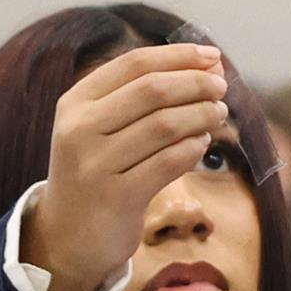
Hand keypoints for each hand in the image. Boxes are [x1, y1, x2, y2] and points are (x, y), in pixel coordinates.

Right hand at [23, 44, 227, 290]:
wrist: (68, 234)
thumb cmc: (98, 171)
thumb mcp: (100, 128)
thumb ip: (139, 98)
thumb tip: (206, 66)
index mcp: (75, 102)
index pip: (133, 64)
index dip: (178, 56)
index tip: (213, 56)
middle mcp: (79, 129)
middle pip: (152, 90)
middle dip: (195, 84)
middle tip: (222, 86)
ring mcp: (94, 164)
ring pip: (164, 126)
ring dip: (201, 115)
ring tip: (219, 113)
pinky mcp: (116, 197)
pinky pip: (168, 163)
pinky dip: (193, 148)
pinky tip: (202, 142)